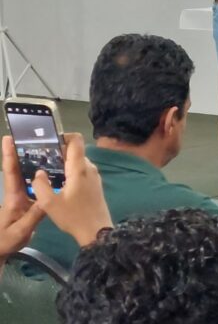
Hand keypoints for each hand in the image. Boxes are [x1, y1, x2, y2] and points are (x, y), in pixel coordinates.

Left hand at [1, 136, 43, 259]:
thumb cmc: (6, 241)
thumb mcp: (20, 231)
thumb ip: (34, 215)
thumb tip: (48, 198)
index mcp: (13, 197)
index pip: (10, 173)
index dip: (8, 155)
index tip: (8, 138)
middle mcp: (17, 193)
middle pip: (18, 169)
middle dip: (20, 151)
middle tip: (29, 135)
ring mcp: (22, 198)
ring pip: (27, 176)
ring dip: (32, 162)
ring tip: (45, 148)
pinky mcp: (28, 204)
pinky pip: (35, 186)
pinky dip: (41, 176)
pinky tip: (52, 171)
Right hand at [32, 133, 112, 246]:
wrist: (96, 231)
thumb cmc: (73, 216)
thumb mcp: (49, 203)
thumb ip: (41, 185)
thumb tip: (39, 173)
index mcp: (79, 169)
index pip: (76, 141)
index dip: (64, 136)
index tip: (50, 142)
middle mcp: (90, 168)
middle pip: (75, 151)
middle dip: (59, 153)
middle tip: (42, 160)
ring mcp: (95, 176)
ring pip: (78, 162)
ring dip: (64, 164)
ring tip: (48, 172)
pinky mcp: (96, 184)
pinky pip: (82, 171)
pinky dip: (71, 172)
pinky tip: (59, 183)